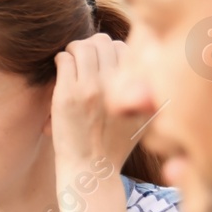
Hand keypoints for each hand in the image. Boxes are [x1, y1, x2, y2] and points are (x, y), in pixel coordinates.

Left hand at [51, 33, 148, 173]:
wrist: (91, 169)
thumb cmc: (115, 144)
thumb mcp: (145, 117)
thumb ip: (146, 90)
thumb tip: (149, 59)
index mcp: (136, 87)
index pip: (126, 47)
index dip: (112, 51)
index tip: (103, 62)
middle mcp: (116, 84)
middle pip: (104, 42)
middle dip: (92, 46)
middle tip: (84, 60)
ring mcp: (91, 88)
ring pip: (82, 46)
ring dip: (74, 50)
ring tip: (72, 63)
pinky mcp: (67, 95)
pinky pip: (64, 59)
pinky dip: (62, 60)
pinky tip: (62, 74)